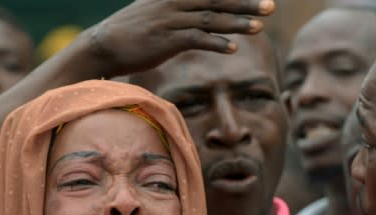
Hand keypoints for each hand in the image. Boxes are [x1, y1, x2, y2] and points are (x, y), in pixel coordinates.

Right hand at [83, 0, 274, 76]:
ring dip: (237, 23)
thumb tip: (197, 9)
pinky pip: (197, 39)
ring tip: (259, 26)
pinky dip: (216, 43)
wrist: (105, 45)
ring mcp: (171, 20)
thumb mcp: (155, 11)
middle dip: (246, 2)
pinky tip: (233, 48)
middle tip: (271, 6)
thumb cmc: (132, 31)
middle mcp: (176, 2)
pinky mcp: (167, 40)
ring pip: (211, 19)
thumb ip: (178, 7)